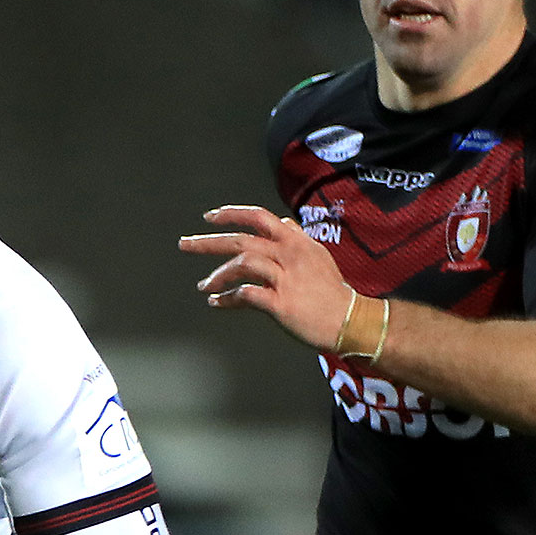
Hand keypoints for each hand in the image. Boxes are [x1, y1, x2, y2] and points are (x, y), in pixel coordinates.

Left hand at [177, 205, 353, 349]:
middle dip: (208, 242)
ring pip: (242, 264)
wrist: (350, 320)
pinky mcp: (281, 303)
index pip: (259, 217)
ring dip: (217, 275)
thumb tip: (282, 221)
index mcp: (295, 241)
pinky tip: (216, 302)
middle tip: (184, 244)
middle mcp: (289, 255)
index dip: (231, 214)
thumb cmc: (331, 290)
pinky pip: (246, 295)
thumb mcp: (317, 255)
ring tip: (203, 286)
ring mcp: (285, 278)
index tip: (209, 217)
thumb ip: (296, 237)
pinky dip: (227, 298)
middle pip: (241, 240)